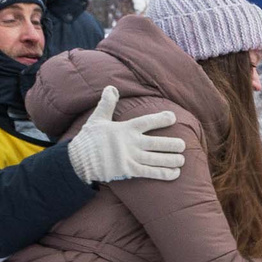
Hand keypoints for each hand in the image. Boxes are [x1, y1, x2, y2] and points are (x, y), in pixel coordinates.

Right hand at [66, 85, 185, 183]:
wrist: (78, 161)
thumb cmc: (88, 140)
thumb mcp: (97, 119)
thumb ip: (107, 104)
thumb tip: (110, 87)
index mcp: (125, 129)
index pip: (146, 121)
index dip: (161, 119)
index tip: (173, 117)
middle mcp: (130, 143)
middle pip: (157, 143)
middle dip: (172, 144)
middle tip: (182, 144)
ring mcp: (130, 157)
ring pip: (156, 159)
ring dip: (171, 159)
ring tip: (182, 159)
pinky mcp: (128, 171)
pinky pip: (150, 172)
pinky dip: (164, 173)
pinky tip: (175, 173)